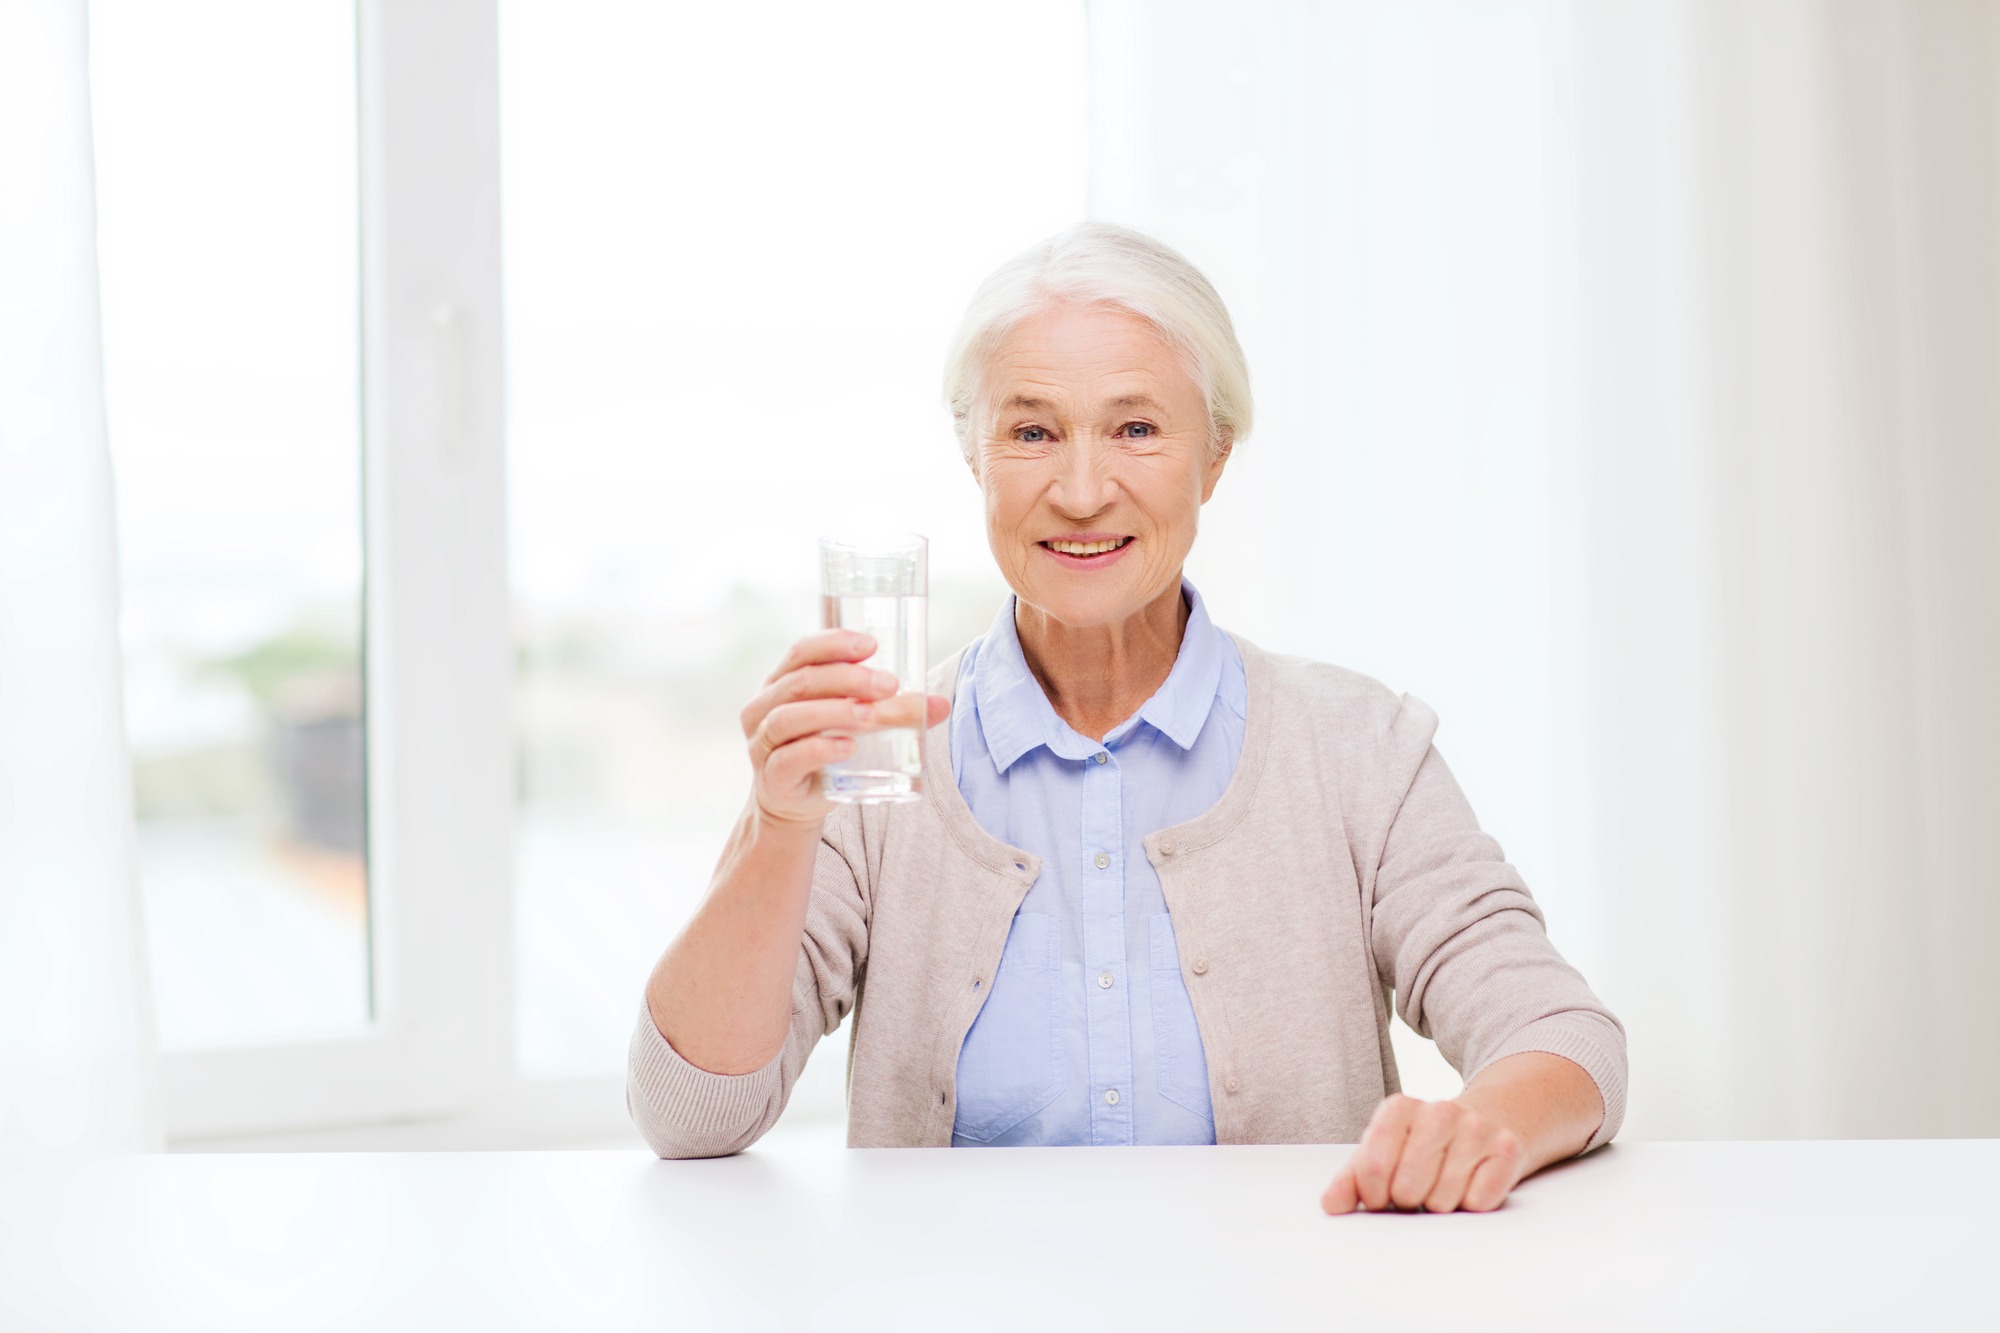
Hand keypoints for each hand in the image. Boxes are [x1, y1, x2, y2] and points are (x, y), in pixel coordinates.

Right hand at [739, 630, 949, 829]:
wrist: (793, 804)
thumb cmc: (823, 752)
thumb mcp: (853, 725)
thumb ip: (892, 712)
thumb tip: (940, 704)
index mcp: (781, 683)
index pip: (802, 652)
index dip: (833, 644)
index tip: (871, 646)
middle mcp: (764, 707)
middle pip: (800, 682)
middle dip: (846, 679)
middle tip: (888, 685)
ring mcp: (763, 743)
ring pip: (790, 717)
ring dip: (834, 712)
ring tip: (871, 716)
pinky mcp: (771, 778)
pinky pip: (789, 758)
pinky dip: (819, 749)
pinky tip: (847, 747)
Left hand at [1320, 1093, 1526, 1213]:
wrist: (1487, 1120)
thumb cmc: (1425, 1143)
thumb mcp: (1384, 1153)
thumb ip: (1352, 1178)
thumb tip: (1331, 1204)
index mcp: (1399, 1108)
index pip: (1372, 1168)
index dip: (1373, 1195)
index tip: (1381, 1196)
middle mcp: (1439, 1111)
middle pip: (1408, 1188)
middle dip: (1408, 1201)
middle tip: (1416, 1189)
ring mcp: (1476, 1128)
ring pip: (1444, 1201)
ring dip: (1440, 1204)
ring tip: (1444, 1183)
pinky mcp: (1507, 1149)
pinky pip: (1479, 1202)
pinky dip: (1471, 1203)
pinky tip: (1471, 1182)